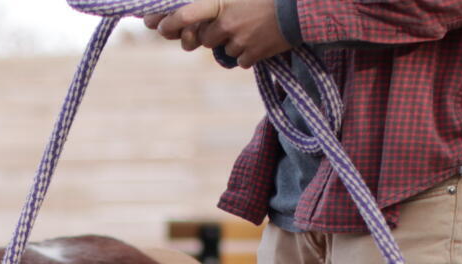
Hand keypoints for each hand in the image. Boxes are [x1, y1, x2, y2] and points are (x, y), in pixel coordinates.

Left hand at [142, 0, 291, 68]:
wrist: (301, 10)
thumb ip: (217, 3)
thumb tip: (193, 13)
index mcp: (221, 3)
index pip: (186, 14)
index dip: (170, 22)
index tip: (160, 26)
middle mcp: (226, 23)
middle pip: (205, 40)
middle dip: (211, 36)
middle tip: (226, 26)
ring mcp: (239, 41)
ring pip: (223, 50)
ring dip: (233, 43)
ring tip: (252, 27)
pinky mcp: (252, 55)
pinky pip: (240, 60)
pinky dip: (248, 53)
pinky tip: (260, 38)